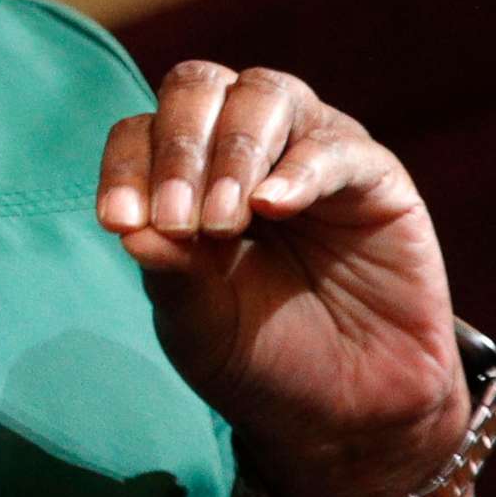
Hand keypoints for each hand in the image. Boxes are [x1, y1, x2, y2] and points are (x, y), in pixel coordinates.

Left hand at [96, 63, 467, 496]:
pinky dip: (298, 170)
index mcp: (186, 171)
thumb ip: (167, 272)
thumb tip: (131, 231)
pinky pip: (336, 147)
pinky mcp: (377, 179)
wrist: (348, 408)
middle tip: (178, 221)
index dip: (124, 167)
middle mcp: (245, 144)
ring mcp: (311, 151)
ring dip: (232, 152)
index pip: (140, 131)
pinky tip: (273, 206)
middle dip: (177, 148)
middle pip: (197, 87)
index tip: (119, 223)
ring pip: (264, 93)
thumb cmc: (260, 353)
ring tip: (223, 222)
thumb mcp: (197, 320)